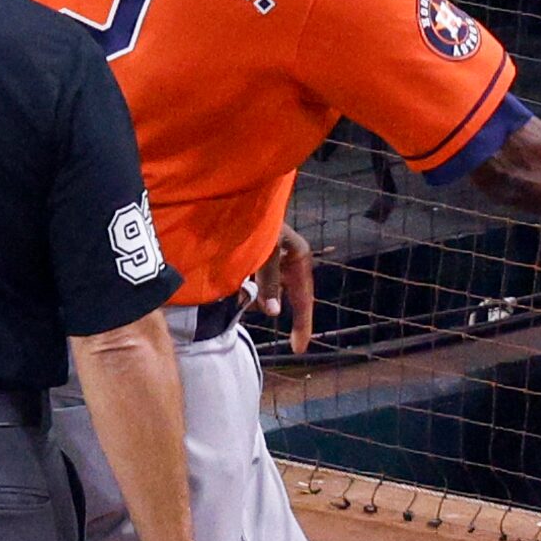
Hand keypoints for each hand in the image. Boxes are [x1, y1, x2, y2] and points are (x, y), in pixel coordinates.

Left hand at [255, 223, 315, 353]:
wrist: (235, 190)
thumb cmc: (252, 217)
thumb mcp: (263, 250)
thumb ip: (268, 281)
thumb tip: (274, 312)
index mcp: (300, 256)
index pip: (304, 298)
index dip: (302, 325)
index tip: (299, 350)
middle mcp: (292, 257)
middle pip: (294, 295)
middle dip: (293, 316)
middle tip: (294, 345)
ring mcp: (277, 255)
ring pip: (275, 288)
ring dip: (269, 300)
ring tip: (264, 308)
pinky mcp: (261, 252)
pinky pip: (262, 278)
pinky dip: (256, 289)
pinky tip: (247, 293)